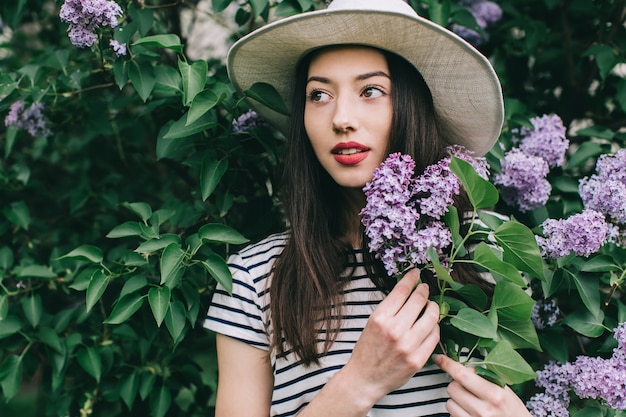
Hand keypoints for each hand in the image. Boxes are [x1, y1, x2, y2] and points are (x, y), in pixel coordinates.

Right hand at [341, 269, 439, 404]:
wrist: (365, 379)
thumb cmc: (367, 350)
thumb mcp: (372, 323)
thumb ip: (389, 308)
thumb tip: (407, 291)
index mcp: (380, 318)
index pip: (401, 291)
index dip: (411, 278)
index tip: (416, 273)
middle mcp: (395, 330)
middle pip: (418, 300)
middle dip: (423, 290)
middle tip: (424, 287)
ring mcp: (408, 345)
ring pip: (431, 317)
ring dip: (433, 307)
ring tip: (431, 305)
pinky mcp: (418, 359)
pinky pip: (434, 336)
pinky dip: (435, 327)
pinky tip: (431, 325)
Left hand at [433, 354, 531, 416]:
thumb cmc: (512, 410)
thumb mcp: (504, 390)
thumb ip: (485, 376)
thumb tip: (464, 366)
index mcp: (495, 394)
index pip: (463, 375)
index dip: (448, 364)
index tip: (440, 358)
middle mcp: (484, 409)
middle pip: (452, 388)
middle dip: (457, 385)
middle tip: (468, 388)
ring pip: (449, 403)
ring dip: (456, 401)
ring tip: (471, 403)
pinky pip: (451, 416)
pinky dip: (457, 412)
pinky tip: (469, 413)